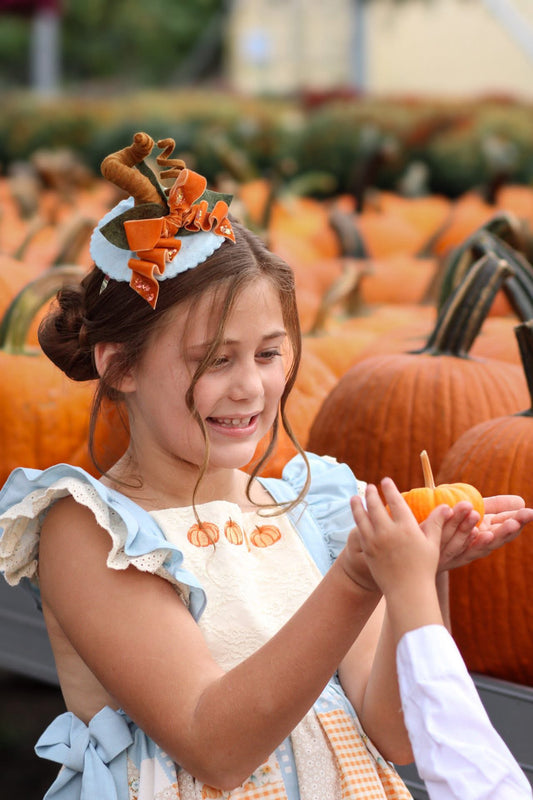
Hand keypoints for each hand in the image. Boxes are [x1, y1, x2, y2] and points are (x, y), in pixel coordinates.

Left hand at [350, 477, 450, 596]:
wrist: (408, 592)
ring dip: (357, 505)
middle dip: (372, 494)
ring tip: (355, 497)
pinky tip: (356, 517)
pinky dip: (357, 521)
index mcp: (406, 527)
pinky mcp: (367, 551)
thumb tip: (446, 506)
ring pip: (362, 517)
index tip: (386, 480)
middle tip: (371, 487)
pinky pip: (359, 531)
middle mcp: (388, 532)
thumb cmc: (424, 568)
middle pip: (375, 506)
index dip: (390, 489)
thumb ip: (436, 523)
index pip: (395, 501)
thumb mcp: (432, 544)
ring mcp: (375, 541)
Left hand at [443, 495, 532, 568]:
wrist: (425, 540)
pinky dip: (470, 541)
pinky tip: (477, 534)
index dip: (517, 519)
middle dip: (508, 528)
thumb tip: (521, 501)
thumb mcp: (476, 509)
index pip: (507, 524)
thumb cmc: (453, 520)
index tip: (528, 510)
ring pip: (480, 544)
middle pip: (498, 537)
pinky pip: (461, 548)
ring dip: (490, 536)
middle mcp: (479, 542)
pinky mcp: (450, 555)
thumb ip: (497, 506)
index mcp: (488, 529)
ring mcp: (466, 550)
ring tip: (499, 529)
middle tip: (518, 520)